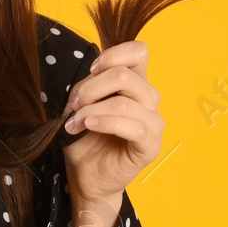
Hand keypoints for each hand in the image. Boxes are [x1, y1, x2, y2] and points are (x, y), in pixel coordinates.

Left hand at [60, 40, 163, 209]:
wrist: (87, 175)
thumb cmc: (86, 137)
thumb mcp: (82, 103)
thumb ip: (90, 85)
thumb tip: (92, 75)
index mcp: (136, 83)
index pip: (139, 51)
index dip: (113, 55)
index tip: (91, 71)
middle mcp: (149, 100)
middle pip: (125, 75)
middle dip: (91, 88)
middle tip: (74, 104)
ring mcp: (153, 123)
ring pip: (124, 102)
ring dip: (91, 110)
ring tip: (74, 122)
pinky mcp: (150, 146)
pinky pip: (133, 127)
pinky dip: (105, 123)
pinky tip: (88, 126)